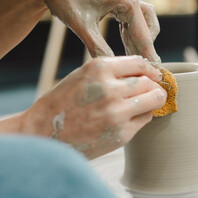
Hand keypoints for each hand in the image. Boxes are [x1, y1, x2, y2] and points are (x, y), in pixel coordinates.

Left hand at [19, 0, 160, 62]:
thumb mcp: (81, 25)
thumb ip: (98, 48)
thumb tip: (112, 67)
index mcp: (127, 0)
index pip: (143, 34)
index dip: (148, 54)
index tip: (156, 70)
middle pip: (148, 26)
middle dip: (145, 46)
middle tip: (144, 66)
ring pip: (142, 20)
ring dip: (139, 38)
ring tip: (134, 57)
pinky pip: (132, 16)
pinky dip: (130, 31)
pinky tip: (126, 44)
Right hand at [21, 56, 165, 158]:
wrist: (42, 134)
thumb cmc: (61, 103)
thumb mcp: (82, 76)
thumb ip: (111, 72)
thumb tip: (144, 73)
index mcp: (99, 69)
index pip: (139, 63)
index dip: (150, 70)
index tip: (153, 75)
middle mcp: (110, 89)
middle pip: (150, 82)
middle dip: (154, 86)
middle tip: (151, 90)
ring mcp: (117, 113)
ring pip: (154, 100)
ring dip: (153, 100)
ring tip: (144, 103)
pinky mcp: (121, 134)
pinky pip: (145, 119)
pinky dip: (142, 116)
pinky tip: (130, 117)